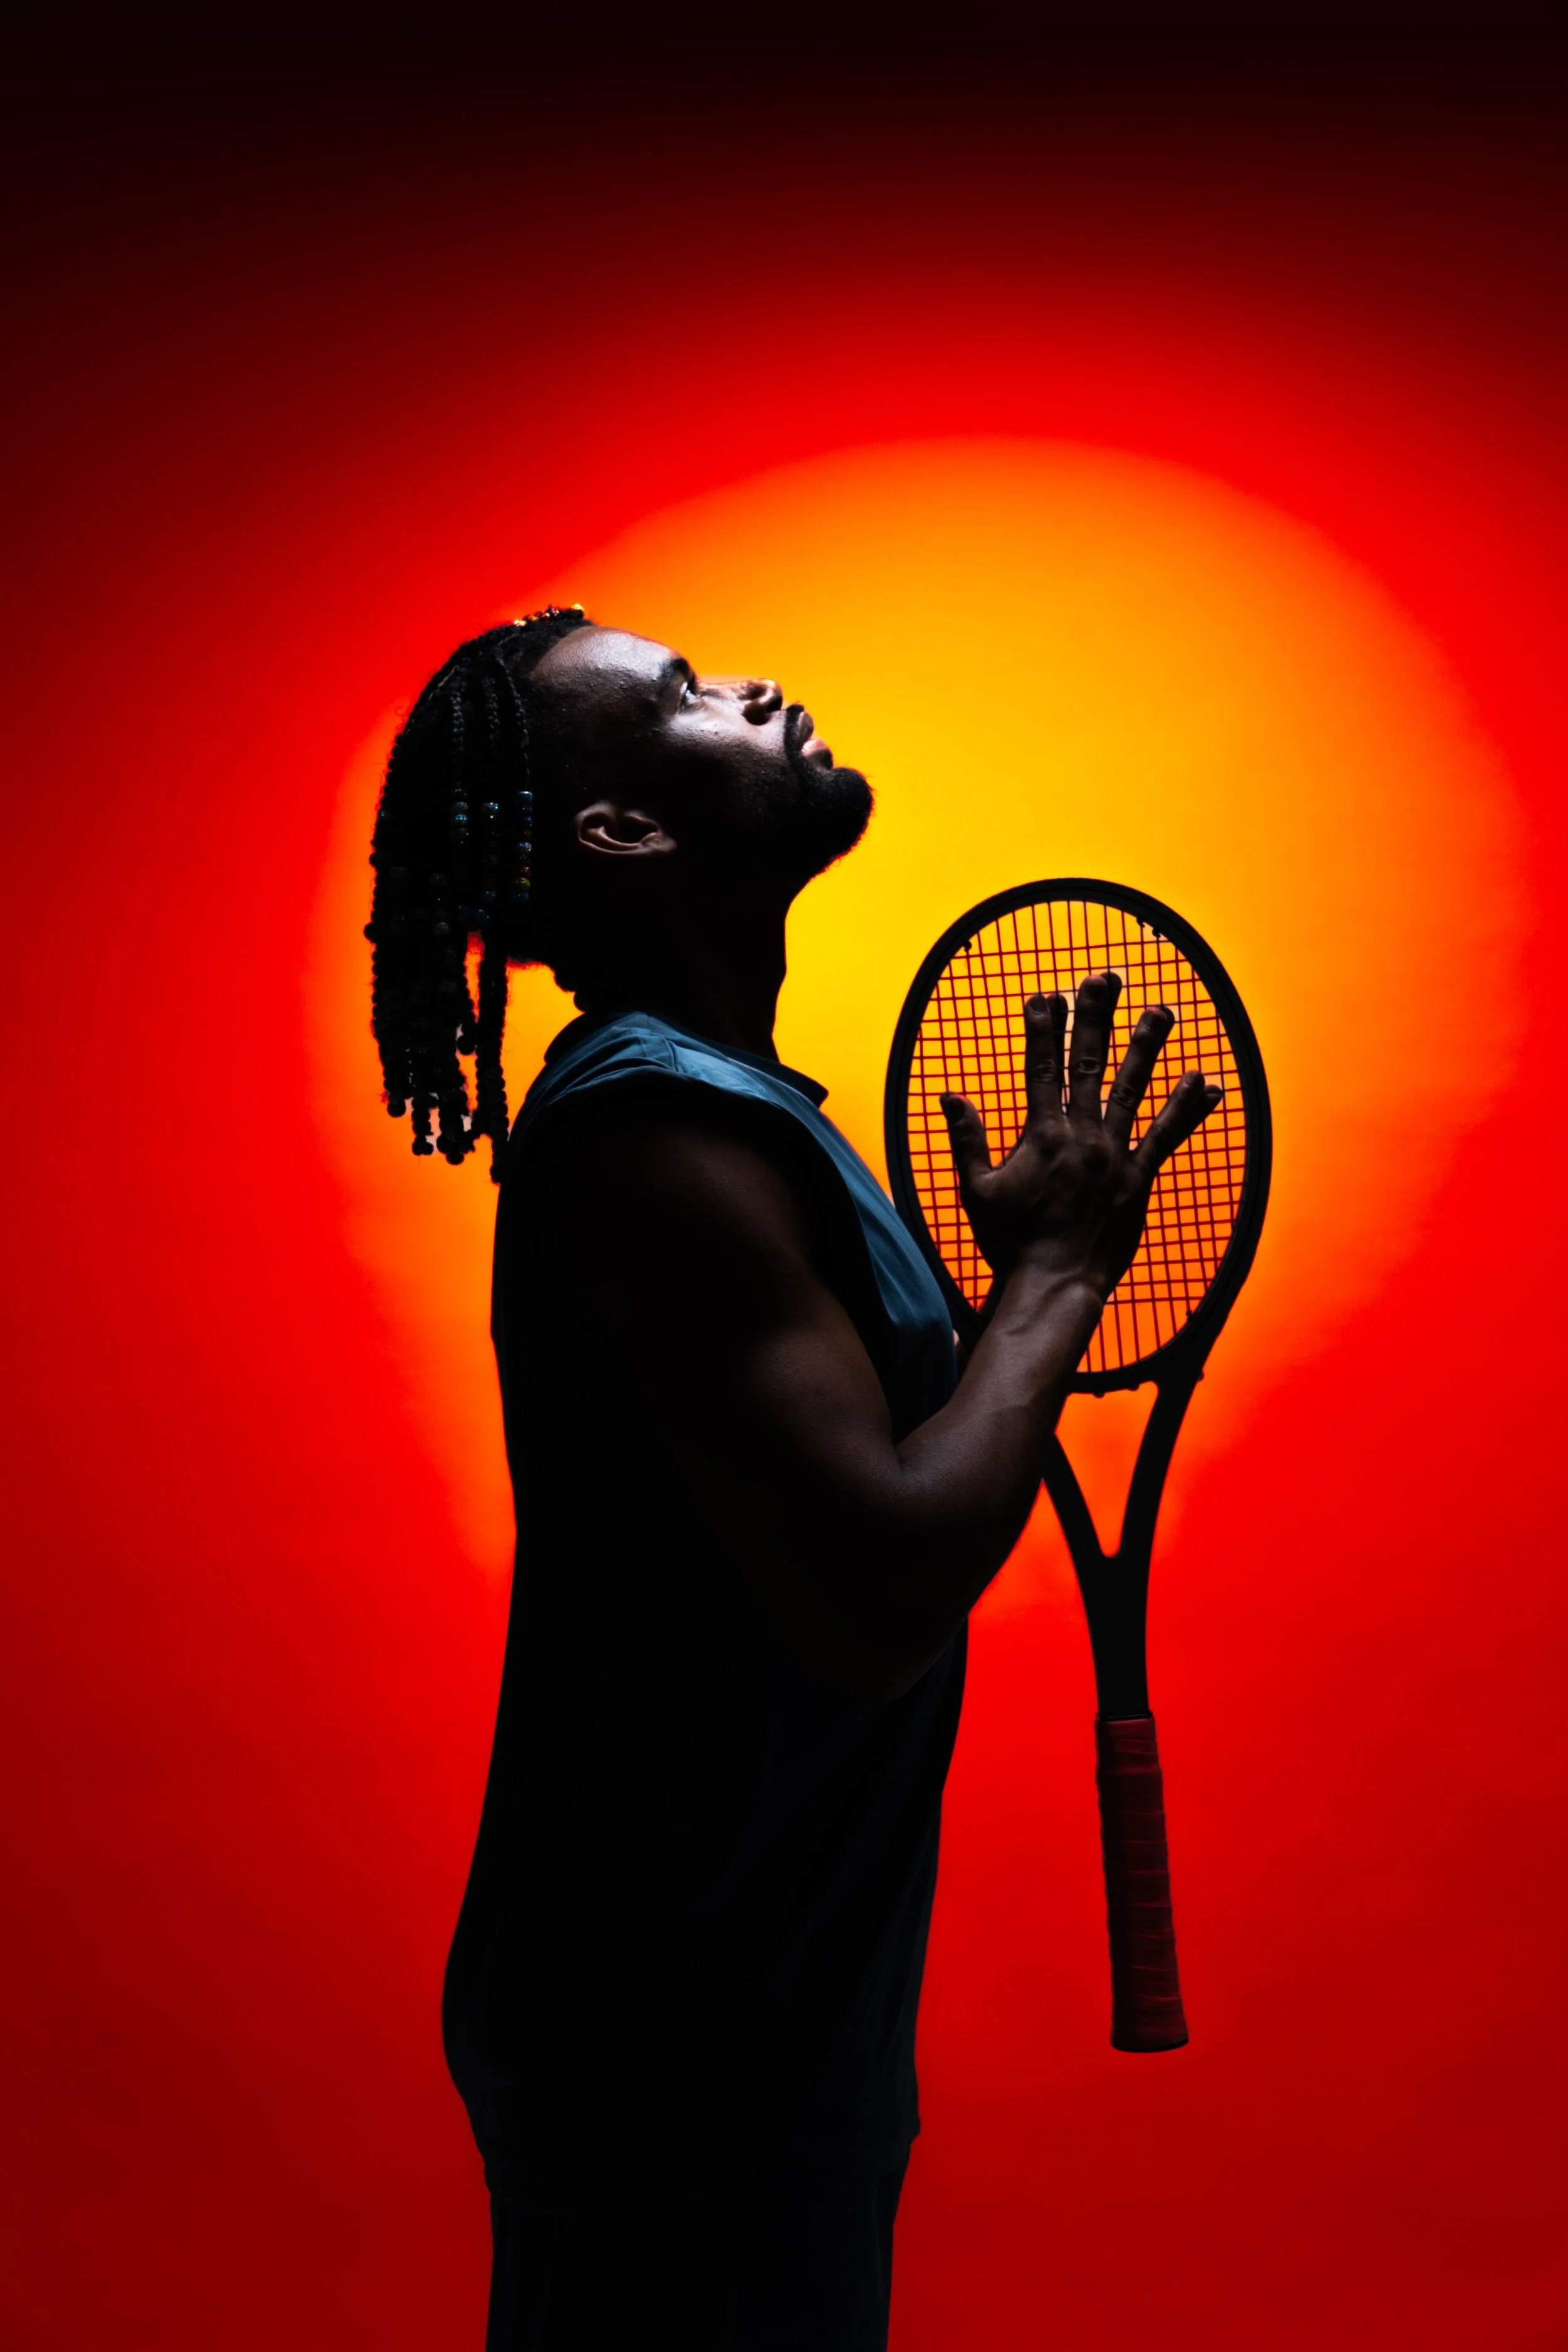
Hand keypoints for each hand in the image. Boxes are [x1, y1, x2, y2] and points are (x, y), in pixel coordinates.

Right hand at [940, 972, 1221, 1303]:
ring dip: (1146, 1047)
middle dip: (1096, 1016)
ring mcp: (1113, 1156)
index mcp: (1040, 1135)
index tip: (1048, 994)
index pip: (1041, 1068)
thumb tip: (951, 1095)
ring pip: (1132, 1089)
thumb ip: (967, 1139)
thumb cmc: (1010, 1242)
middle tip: (1105, 977)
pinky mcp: (1138, 1180)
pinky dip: (1187, 1108)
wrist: (1054, 1285)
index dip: (1044, 1028)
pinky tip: (1206, 1082)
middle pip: (1089, 1063)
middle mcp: (1080, 1137)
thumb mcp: (976, 1189)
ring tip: (1161, 1010)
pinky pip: (1166, 1137)